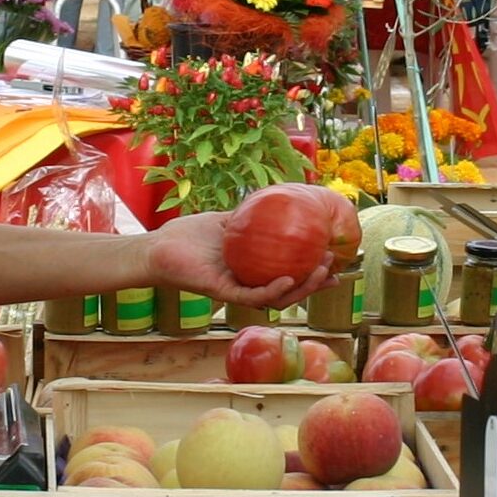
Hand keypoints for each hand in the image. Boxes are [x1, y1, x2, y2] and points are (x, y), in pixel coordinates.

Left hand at [146, 212, 334, 309]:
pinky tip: (289, 279)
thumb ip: (251, 215)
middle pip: (291, 290)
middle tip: (334, 267)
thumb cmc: (189, 236)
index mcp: (254, 270)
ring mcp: (239, 291)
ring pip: (278, 297)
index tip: (337, 264)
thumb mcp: (228, 221)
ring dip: (302, 287)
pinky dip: (273, 290)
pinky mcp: (224, 293)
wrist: (159, 247)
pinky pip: (254, 296)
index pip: (291, 276)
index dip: (314, 274)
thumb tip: (279, 199)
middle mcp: (250, 284)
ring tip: (321, 272)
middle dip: (316, 283)